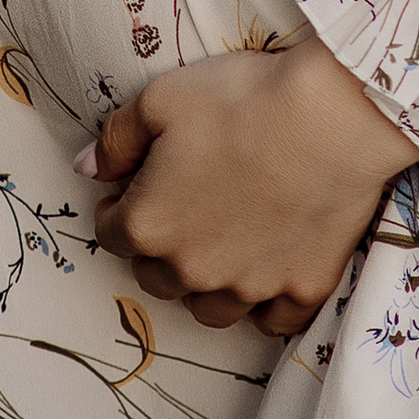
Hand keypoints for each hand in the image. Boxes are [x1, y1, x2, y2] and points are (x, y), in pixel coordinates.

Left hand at [82, 38, 409, 337]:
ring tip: (220, 243)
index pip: (111, 233)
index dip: (118, 205)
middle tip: (179, 208)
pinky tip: (267, 271)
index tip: (133, 185)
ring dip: (205, 282)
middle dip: (158, 246)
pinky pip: (272, 320)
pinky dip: (264, 303)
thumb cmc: (241, 100)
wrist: (331, 117)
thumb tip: (86, 167)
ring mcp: (250, 287)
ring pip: (210, 308)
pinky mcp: (301, 290)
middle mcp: (193, 270)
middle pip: (156, 276)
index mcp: (149, 226)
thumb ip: (116, 139)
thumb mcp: (160, 98)